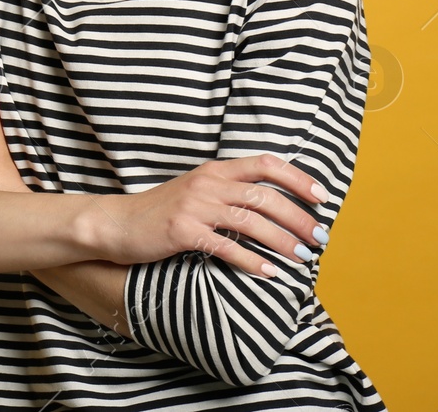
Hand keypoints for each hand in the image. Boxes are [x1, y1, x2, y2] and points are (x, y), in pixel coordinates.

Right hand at [87, 154, 330, 278]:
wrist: (115, 223)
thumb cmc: (158, 212)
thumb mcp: (194, 191)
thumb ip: (227, 192)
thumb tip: (270, 206)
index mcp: (213, 170)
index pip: (265, 164)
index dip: (298, 179)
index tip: (322, 198)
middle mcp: (207, 183)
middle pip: (265, 196)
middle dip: (299, 218)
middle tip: (320, 239)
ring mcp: (194, 206)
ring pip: (252, 221)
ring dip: (283, 241)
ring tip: (302, 258)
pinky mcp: (183, 231)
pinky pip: (227, 247)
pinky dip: (252, 262)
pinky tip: (269, 273)